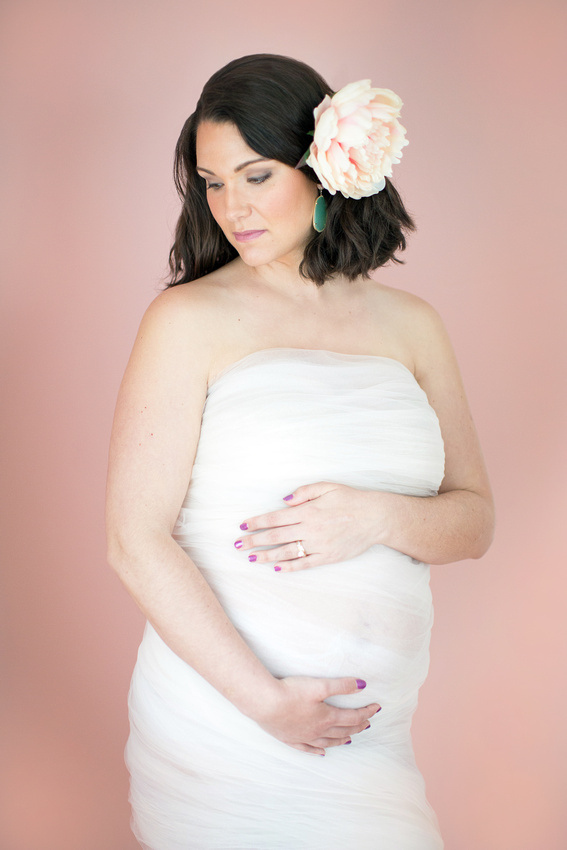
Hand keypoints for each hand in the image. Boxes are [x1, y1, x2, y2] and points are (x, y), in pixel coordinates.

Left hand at [235, 482, 383, 570]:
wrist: (376, 517)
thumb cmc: (351, 499)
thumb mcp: (328, 487)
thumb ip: (304, 492)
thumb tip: (283, 500)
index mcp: (308, 511)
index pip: (275, 518)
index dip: (256, 522)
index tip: (242, 526)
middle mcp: (311, 529)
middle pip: (276, 537)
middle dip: (254, 541)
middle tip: (238, 545)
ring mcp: (319, 545)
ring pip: (287, 552)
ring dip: (266, 556)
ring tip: (251, 558)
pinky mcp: (328, 557)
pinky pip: (305, 564)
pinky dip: (289, 567)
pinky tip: (276, 568)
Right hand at [254, 676, 380, 754]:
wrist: (265, 703)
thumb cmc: (291, 692)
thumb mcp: (320, 685)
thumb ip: (342, 685)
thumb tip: (362, 685)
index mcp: (327, 717)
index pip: (352, 717)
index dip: (366, 712)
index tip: (377, 708)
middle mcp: (318, 730)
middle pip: (343, 730)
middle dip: (357, 726)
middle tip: (367, 723)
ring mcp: (304, 737)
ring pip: (328, 741)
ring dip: (341, 739)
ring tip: (350, 739)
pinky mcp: (290, 738)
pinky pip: (308, 749)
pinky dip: (317, 751)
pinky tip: (322, 752)